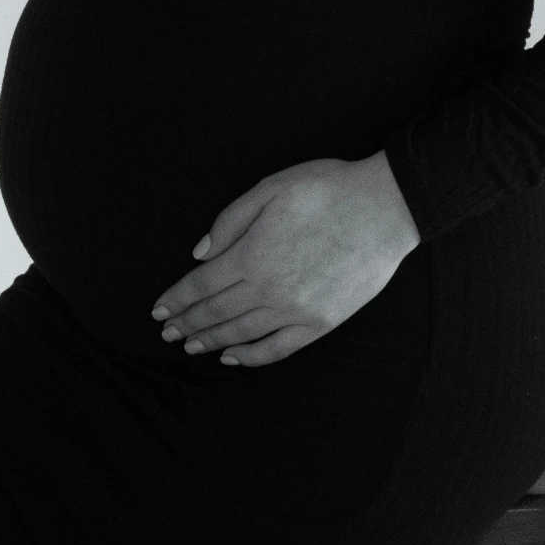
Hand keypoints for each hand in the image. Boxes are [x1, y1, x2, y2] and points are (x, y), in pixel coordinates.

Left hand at [150, 152, 421, 367]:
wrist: (386, 208)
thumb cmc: (328, 189)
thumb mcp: (271, 187)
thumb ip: (231, 220)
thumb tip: (199, 253)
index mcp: (253, 254)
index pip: (202, 285)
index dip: (177, 299)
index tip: (158, 310)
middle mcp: (270, 289)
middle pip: (216, 313)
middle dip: (187, 323)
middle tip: (168, 331)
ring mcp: (296, 310)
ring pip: (242, 333)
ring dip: (211, 341)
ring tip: (191, 345)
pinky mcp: (321, 322)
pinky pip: (278, 348)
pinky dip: (251, 356)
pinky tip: (233, 357)